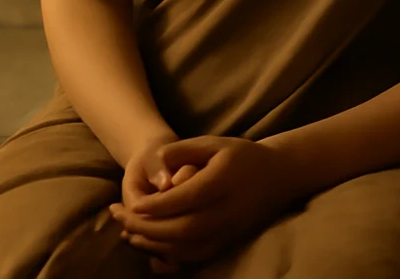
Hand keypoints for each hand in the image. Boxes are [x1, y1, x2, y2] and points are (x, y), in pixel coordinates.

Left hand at [110, 136, 299, 270]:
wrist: (277, 177)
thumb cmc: (240, 155)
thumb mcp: (213, 142)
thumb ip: (183, 149)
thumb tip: (158, 159)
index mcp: (223, 181)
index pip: (187, 199)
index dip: (158, 205)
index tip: (133, 204)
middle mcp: (227, 210)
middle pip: (183, 228)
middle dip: (148, 228)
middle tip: (121, 220)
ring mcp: (229, 231)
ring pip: (187, 247)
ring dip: (154, 244)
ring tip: (128, 233)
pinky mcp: (228, 243)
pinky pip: (196, 256)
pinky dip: (170, 255)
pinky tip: (151, 246)